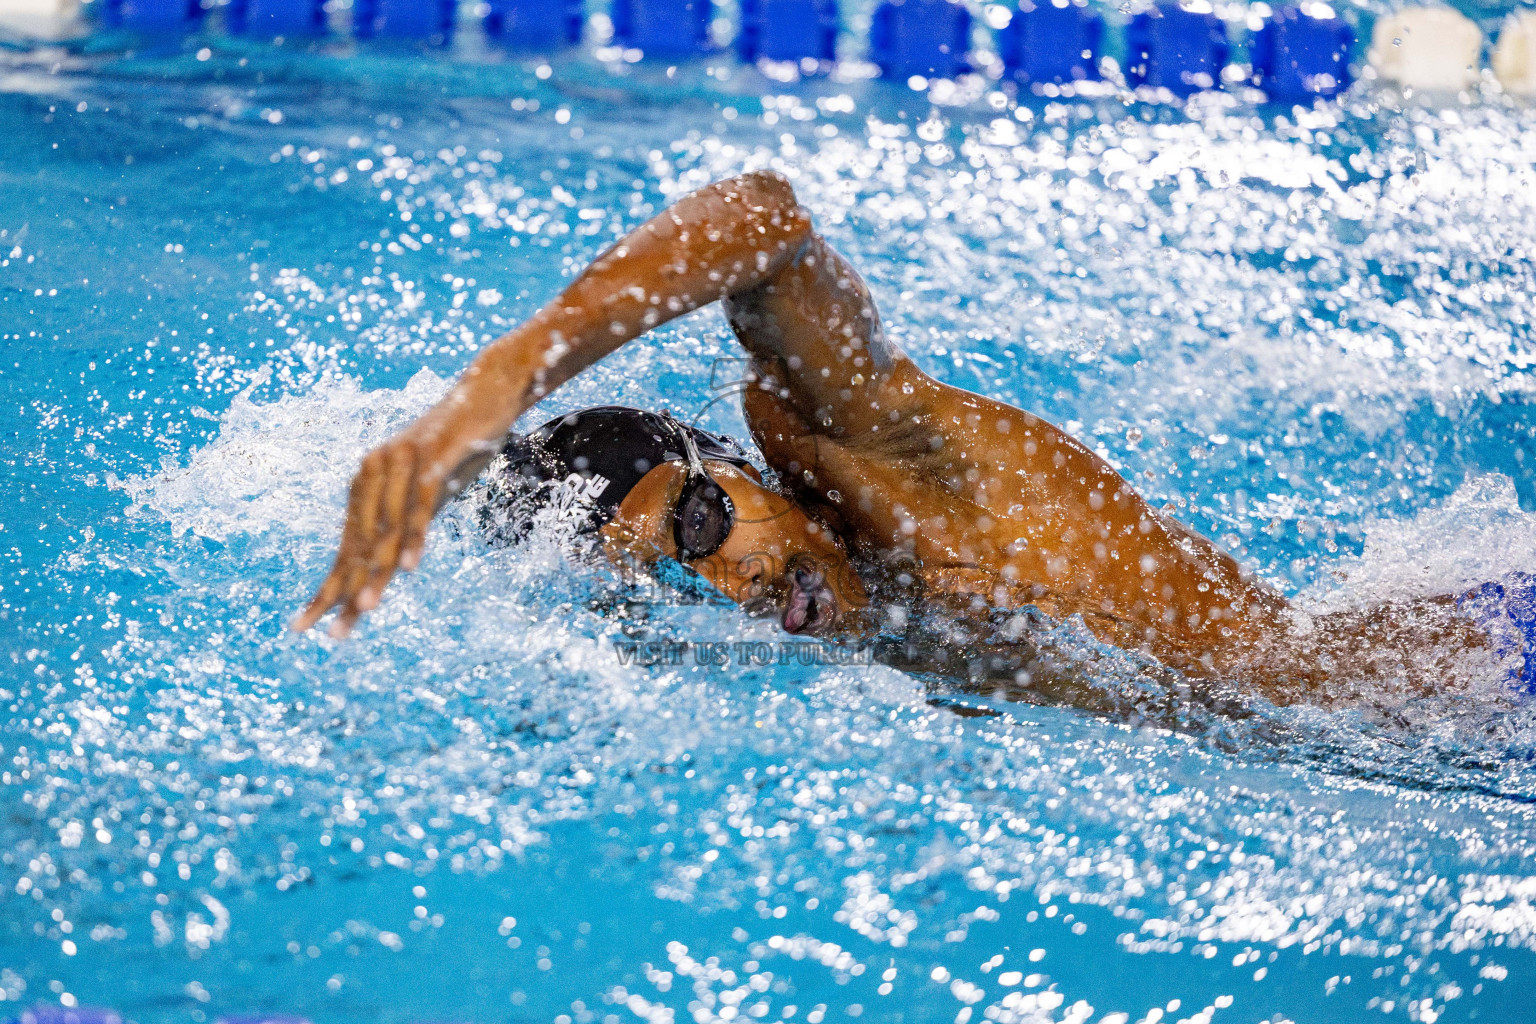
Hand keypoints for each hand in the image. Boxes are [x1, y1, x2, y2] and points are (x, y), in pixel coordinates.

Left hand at [290, 415, 492, 636]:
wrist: (486, 390)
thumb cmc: (459, 442)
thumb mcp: (430, 486)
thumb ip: (411, 517)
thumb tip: (399, 559)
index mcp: (368, 482)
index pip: (347, 546)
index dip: (330, 587)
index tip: (310, 624)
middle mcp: (374, 471)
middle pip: (359, 544)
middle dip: (344, 591)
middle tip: (331, 633)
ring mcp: (402, 464)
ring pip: (387, 530)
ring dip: (378, 572)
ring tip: (366, 608)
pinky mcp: (432, 459)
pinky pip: (421, 505)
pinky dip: (415, 536)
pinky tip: (409, 567)